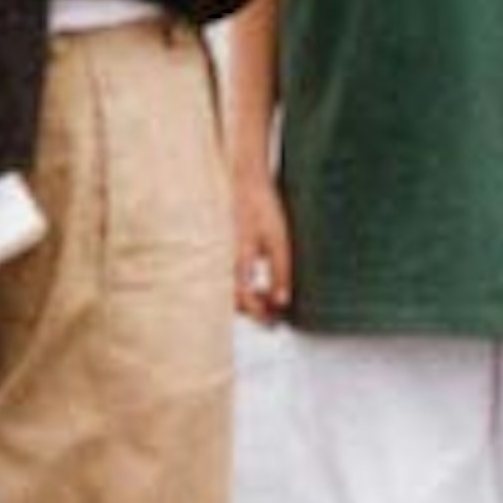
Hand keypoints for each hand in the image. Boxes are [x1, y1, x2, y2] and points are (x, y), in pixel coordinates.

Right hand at [233, 177, 291, 323]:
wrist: (244, 180)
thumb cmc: (261, 206)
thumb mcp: (278, 240)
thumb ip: (280, 272)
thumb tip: (282, 301)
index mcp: (237, 263)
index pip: (246, 302)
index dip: (261, 316)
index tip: (275, 323)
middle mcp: (223, 263)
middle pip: (235, 300)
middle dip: (254, 312)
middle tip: (273, 317)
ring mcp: (220, 257)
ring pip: (230, 290)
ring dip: (248, 299)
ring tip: (268, 300)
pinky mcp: (221, 251)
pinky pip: (229, 276)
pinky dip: (242, 285)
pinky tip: (257, 283)